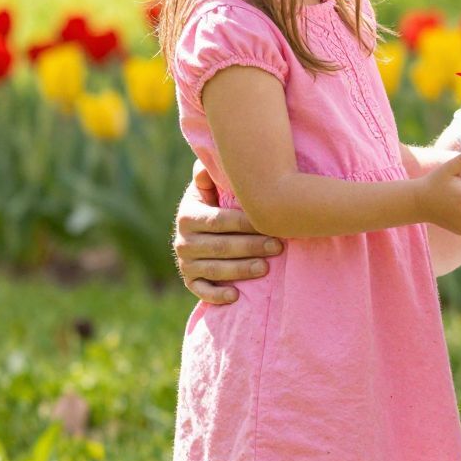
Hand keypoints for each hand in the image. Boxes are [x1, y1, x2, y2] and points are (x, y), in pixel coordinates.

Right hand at [173, 163, 282, 304]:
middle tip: (278, 247)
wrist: (201, 230)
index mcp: (188, 216)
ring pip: (214, 269)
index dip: (246, 223)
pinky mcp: (190, 280)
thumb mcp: (210, 188)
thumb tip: (204, 164)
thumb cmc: (216, 204)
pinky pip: (201, 291)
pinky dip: (216, 295)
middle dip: (250, 247)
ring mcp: (185, 263)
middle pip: (220, 246)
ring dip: (240, 270)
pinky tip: (235, 296)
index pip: (219, 221)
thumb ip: (209, 176)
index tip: (271, 221)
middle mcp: (182, 241)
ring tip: (265, 268)